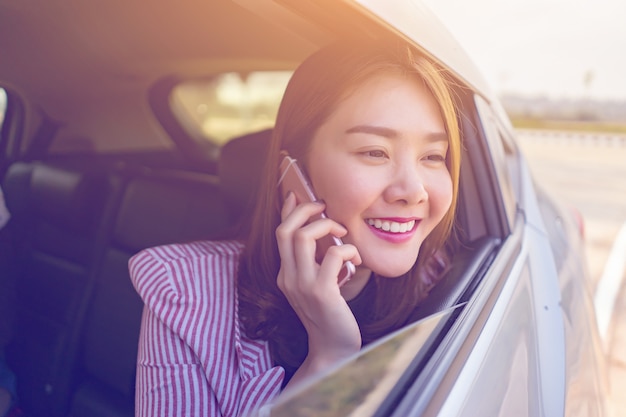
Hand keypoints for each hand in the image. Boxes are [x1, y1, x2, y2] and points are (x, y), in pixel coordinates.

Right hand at [275, 193, 361, 384]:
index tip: (296, 194)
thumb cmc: (331, 315)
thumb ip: (315, 263)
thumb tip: (326, 234)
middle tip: (324, 208)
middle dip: (305, 210)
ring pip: (303, 237)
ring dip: (326, 226)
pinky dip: (348, 250)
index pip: (280, 234)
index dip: (287, 210)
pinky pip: (332, 256)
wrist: (334, 348)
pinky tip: (356, 260)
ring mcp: (303, 285)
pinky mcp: (322, 292)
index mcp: (286, 274)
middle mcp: (289, 278)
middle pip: (286, 230)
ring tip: (343, 233)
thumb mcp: (316, 285)